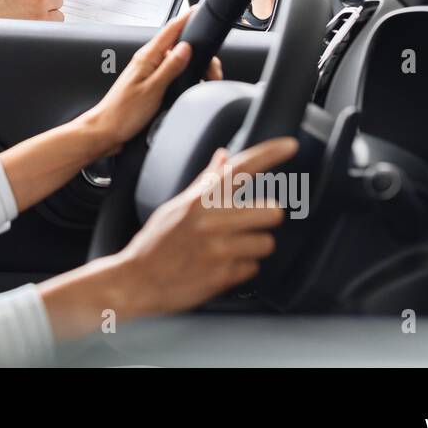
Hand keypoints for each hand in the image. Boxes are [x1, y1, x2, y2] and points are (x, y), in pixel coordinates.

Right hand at [36, 137, 296, 340]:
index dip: (270, 153)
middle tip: (247, 225)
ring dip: (253, 248)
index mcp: (200, 199)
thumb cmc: (156, 244)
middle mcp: (212, 220)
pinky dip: (241, 269)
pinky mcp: (224, 275)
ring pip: (267, 242)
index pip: (242, 168)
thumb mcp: (176, 206)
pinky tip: (220, 267)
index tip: (291, 145)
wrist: (136, 282)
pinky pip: (254, 268)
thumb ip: (205, 181)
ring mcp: (219, 249)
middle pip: (272, 211)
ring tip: (228, 250)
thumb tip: (223, 156)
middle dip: (264, 220)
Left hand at [78, 9, 221, 156]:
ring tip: (205, 78)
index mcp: (147, 58)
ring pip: (175, 60)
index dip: (185, 19)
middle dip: (198, 52)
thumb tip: (186, 47)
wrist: (106, 131)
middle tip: (213, 70)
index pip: (170, 31)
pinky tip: (187, 85)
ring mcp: (148, 73)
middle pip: (177, 46)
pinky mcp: (149, 85)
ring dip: (191, 66)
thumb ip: (170, 67)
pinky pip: (170, 73)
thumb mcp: (152, 89)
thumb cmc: (123, 113)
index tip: (198, 10)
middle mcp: (147, 62)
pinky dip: (182, 76)